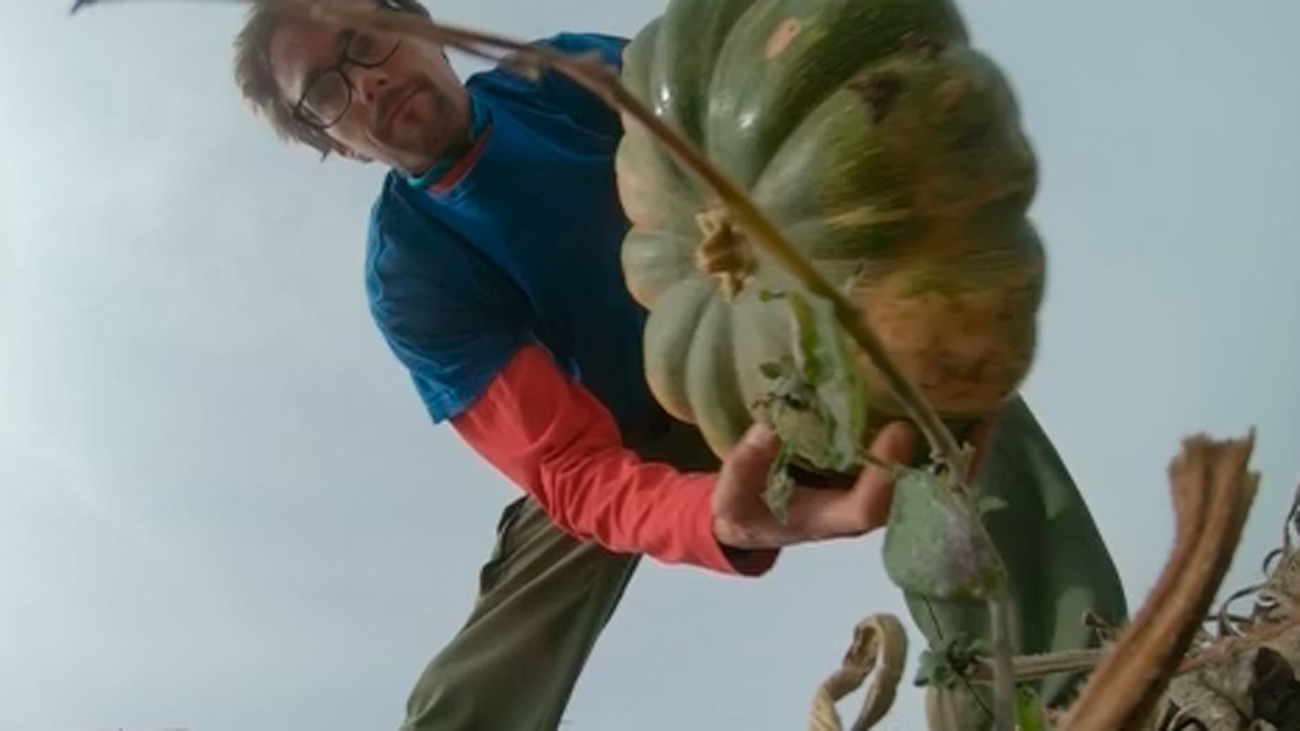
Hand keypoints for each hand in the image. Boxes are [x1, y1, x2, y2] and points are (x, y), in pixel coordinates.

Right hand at [711, 421, 919, 551]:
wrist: (748, 520)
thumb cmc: (743, 511)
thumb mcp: (731, 496)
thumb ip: (747, 465)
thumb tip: (771, 427)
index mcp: (823, 520)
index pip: (865, 509)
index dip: (884, 477)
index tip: (897, 433)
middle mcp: (851, 512)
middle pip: (898, 494)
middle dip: (908, 457)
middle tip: (912, 408)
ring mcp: (859, 495)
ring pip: (900, 479)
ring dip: (906, 446)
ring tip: (909, 399)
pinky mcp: (858, 478)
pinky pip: (887, 462)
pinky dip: (892, 438)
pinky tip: (892, 402)